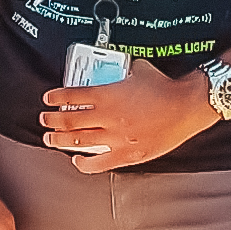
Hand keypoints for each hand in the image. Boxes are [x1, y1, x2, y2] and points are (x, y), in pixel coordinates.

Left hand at [35, 58, 218, 173]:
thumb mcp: (138, 69)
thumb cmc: (164, 87)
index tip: (48, 99)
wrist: (185, 106)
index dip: (56, 98)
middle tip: (45, 120)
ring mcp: (116, 137)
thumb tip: (114, 67)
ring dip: (60, 140)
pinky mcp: (128, 153)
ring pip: (79, 141)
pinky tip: (77, 160)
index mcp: (107, 94)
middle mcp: (107, 117)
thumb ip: (121, 70)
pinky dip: (84, 163)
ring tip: (50, 138)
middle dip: (52, 120)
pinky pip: (100, 163)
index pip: (71, 96)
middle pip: (69, 121)